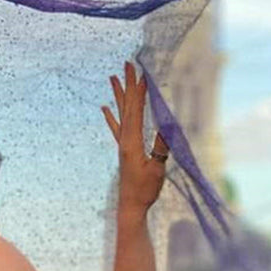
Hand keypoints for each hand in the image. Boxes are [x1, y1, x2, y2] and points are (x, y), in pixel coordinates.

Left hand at [101, 60, 167, 216]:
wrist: (131, 206)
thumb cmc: (145, 190)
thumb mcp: (157, 169)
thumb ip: (160, 148)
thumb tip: (166, 127)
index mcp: (132, 143)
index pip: (136, 111)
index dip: (139, 92)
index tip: (141, 73)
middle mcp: (124, 141)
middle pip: (127, 107)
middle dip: (127, 85)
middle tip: (127, 64)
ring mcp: (122, 145)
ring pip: (119, 114)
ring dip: (117, 95)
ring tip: (112, 77)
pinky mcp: (123, 150)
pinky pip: (116, 128)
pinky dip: (110, 117)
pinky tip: (104, 107)